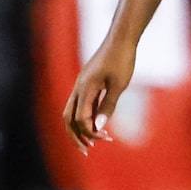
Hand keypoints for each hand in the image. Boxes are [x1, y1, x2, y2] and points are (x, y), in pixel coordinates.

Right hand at [64, 37, 140, 151]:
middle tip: (88, 151)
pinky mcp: (86, 83)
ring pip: (72, 112)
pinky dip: (86, 117)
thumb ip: (107, 107)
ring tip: (93, 142)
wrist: (121, 38)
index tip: (106, 137)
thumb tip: (99, 128)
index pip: (80, 119)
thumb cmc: (122, 60)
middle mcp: (78, 88)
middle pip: (68, 118)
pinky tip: (98, 125)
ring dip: (80, 128)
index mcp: (85, 88)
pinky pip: (80, 104)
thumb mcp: (118, 86)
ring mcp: (81, 85)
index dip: (90, 132)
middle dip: (76, 136)